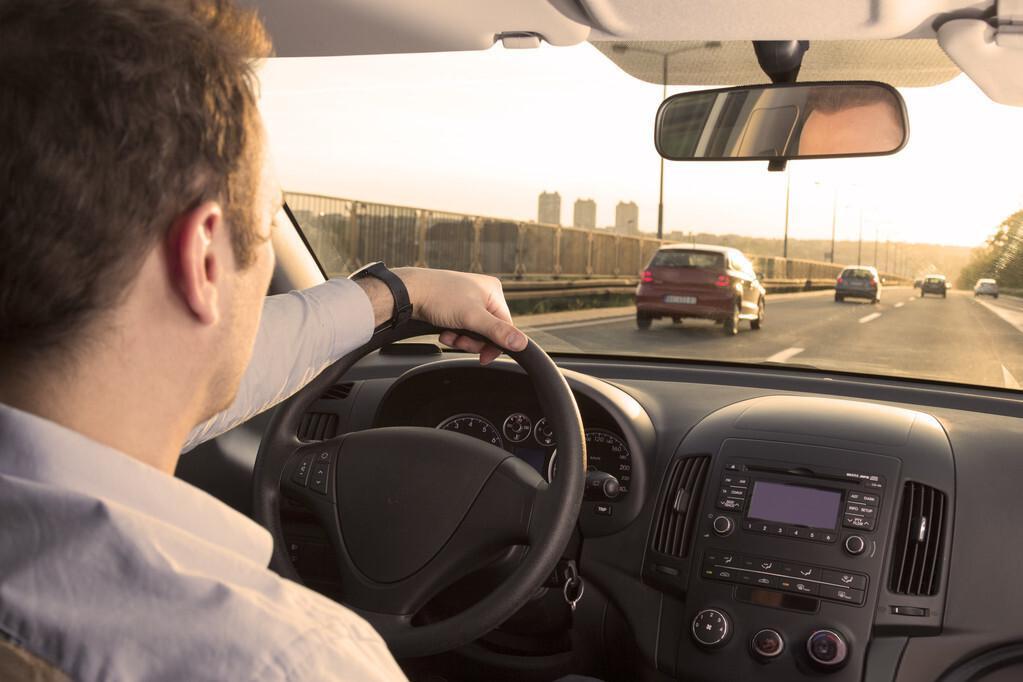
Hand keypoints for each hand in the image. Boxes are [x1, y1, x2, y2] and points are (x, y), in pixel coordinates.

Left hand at [393, 268, 526, 364]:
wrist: (410, 292)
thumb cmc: (439, 297)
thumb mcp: (472, 317)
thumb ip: (497, 332)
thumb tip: (522, 344)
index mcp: (494, 291)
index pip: (506, 326)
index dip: (495, 344)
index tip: (483, 357)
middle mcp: (484, 294)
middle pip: (489, 330)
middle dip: (473, 341)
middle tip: (460, 341)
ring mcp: (469, 300)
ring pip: (475, 331)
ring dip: (462, 339)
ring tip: (449, 335)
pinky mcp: (455, 306)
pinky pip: (463, 327)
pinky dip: (454, 333)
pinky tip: (444, 331)